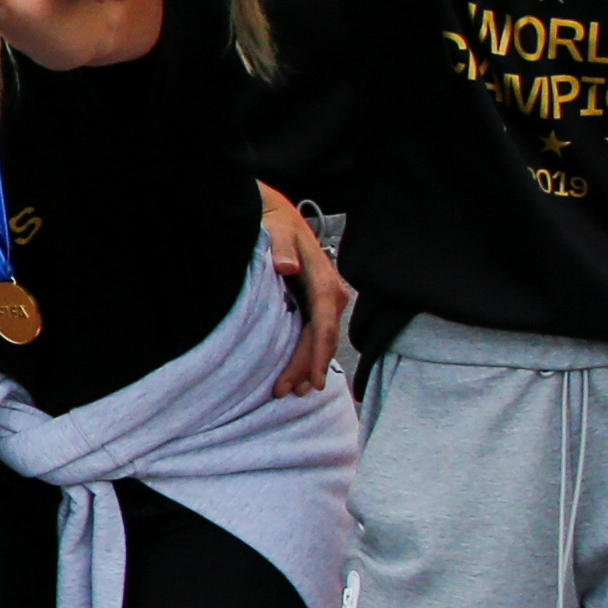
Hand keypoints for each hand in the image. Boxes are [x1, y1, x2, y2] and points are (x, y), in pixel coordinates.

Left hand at [261, 183, 351, 396]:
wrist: (281, 216)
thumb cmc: (276, 225)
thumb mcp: (276, 231)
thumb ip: (281, 249)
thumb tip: (287, 267)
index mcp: (324, 282)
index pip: (322, 326)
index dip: (316, 354)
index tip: (311, 379)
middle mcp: (331, 295)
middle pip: (322, 340)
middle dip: (306, 367)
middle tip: (286, 391)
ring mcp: (326, 301)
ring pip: (319, 341)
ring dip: (306, 366)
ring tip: (290, 389)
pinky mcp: (316, 304)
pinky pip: (315, 334)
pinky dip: (306, 355)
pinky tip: (298, 373)